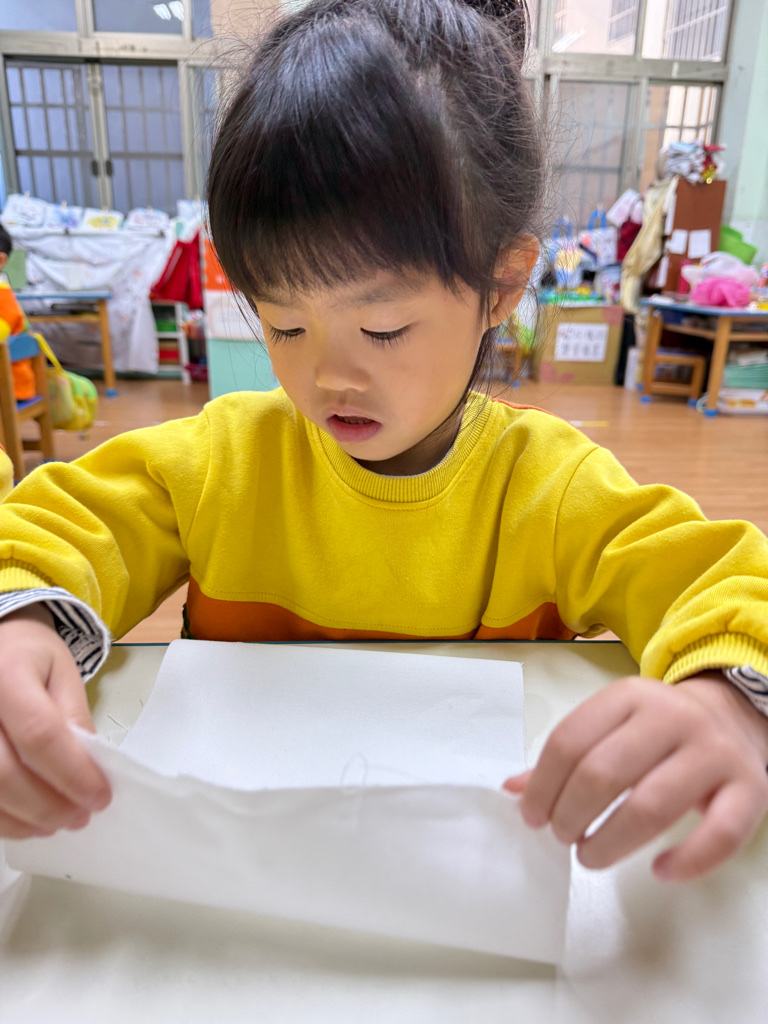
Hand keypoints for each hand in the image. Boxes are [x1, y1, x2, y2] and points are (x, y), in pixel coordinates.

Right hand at [0, 604, 110, 838]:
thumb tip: (89, 768)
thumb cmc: (29, 657)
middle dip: (48, 804)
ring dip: (23, 819)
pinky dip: (2, 818)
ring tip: (55, 823)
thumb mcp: (62, 673)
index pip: (39, 734)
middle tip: (80, 817)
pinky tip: (26, 820)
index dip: (72, 772)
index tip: (99, 796)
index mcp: (6, 674)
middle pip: (6, 773)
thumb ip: (74, 718)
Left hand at [504, 673, 767, 880]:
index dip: (542, 785)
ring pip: (651, 806)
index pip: (569, 741)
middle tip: (562, 836)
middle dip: (570, 814)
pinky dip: (686, 861)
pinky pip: (719, 835)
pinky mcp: (750, 789)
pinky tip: (659, 871)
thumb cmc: (658, 730)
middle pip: (603, 773)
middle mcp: (671, 718)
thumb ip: (567, 755)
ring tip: (589, 856)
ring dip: (610, 842)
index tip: (531, 816)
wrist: (734, 716)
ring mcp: (713, 753)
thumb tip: (512, 790)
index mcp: (629, 697)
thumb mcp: (612, 726)